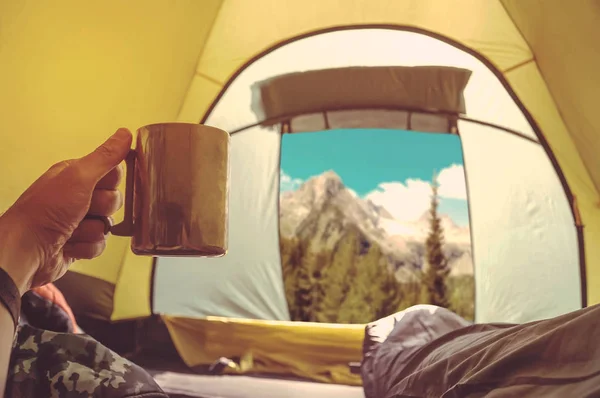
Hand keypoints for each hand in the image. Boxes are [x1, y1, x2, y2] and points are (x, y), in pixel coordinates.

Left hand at [0, 128, 131, 294]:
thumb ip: (105, 157)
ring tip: (71, 229)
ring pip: (108, 225)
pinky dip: (86, 247)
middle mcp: (78, 196)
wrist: (26, 250)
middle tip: (82, 209)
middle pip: (115, 201)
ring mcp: (78, 220)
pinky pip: (100, 245)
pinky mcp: (79, 242)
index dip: (111, 182)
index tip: (97, 186)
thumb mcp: (79, 176)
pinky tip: (70, 244)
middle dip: (102, 209)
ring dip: (92, 230)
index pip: (114, 173)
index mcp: (77, 175)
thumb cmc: (46, 210)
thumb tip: (125, 133)